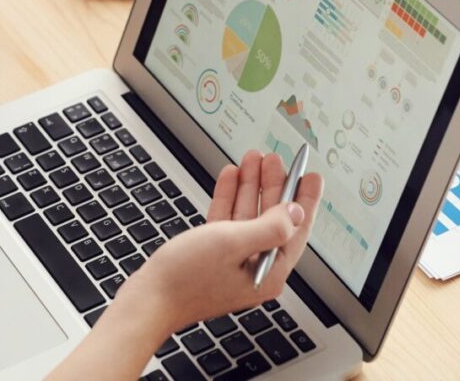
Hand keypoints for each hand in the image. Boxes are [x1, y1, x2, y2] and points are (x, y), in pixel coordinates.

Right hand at [111, 152, 322, 336]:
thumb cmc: (186, 279)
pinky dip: (229, 198)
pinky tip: (230, 178)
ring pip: (249, 216)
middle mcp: (254, 269)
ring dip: (250, 186)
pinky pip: (227, 222)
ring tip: (252, 159)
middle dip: (274, 186)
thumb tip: (296, 213)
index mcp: (268, 272)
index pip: (296, 230)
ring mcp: (233, 263)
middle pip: (272, 219)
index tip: (311, 176)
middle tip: (275, 160)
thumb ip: (269, 227)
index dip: (305, 200)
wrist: (147, 299)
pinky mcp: (213, 257)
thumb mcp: (233, 243)